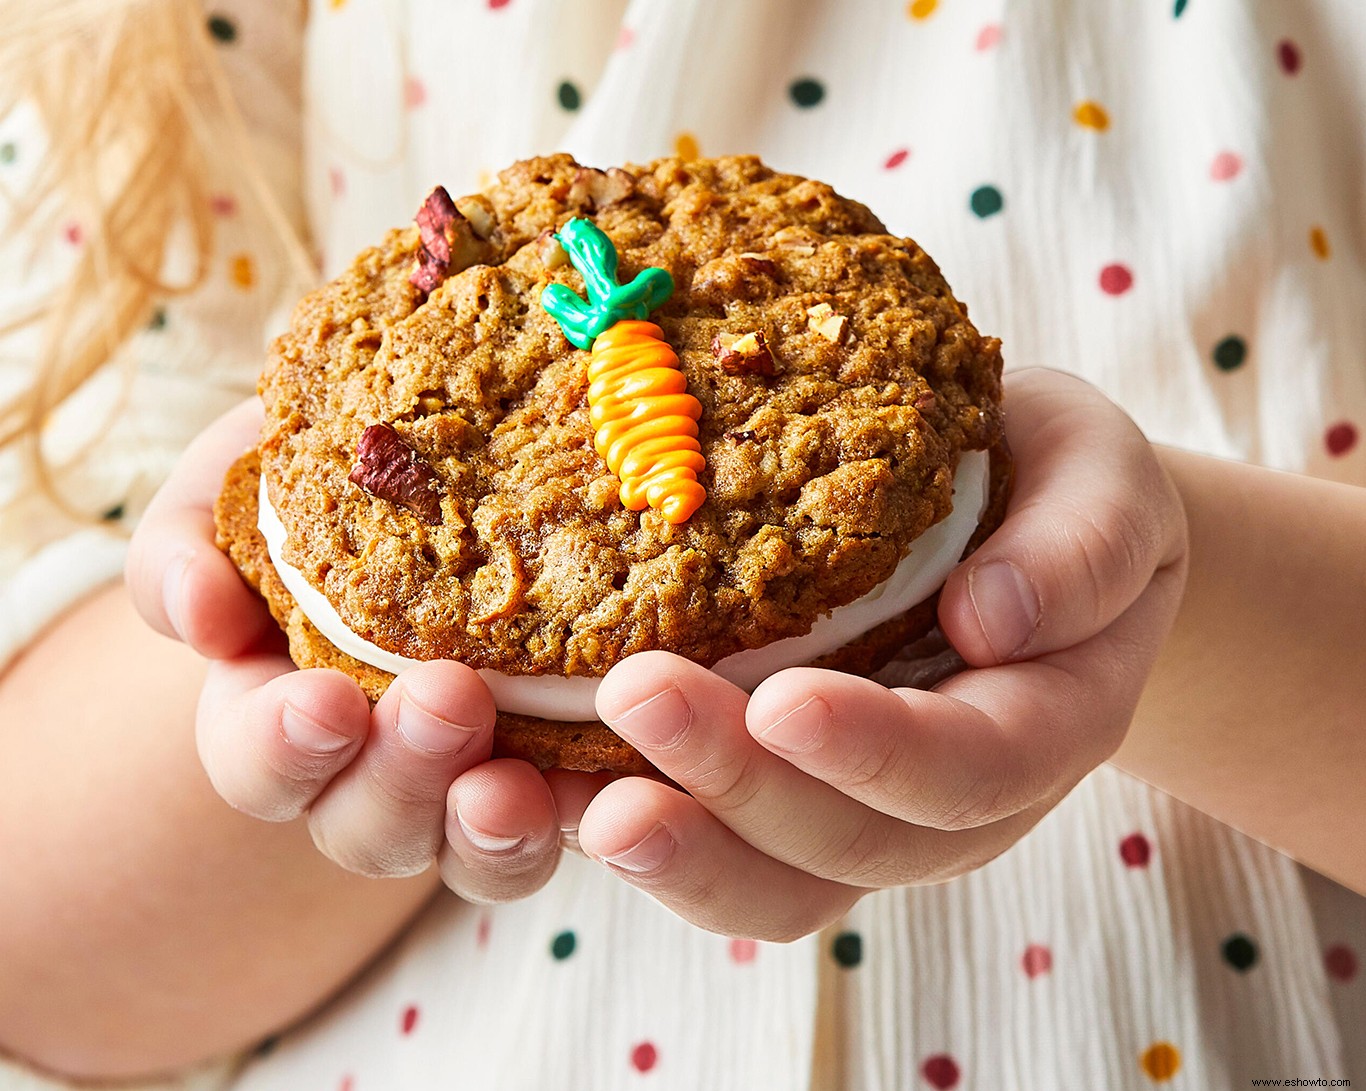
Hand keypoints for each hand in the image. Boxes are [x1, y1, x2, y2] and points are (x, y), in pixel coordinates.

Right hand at [126, 398, 579, 901]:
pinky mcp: (569, 770)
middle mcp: (375, 774)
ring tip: (520, 784)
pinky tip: (624, 780)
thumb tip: (198, 608)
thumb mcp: (243, 487)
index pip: (262, 761)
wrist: (460, 479)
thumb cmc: (326, 485)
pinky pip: (581, 823)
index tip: (323, 702)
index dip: (283, 749)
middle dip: (402, 777)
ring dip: (494, 829)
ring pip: (476, 855)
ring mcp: (474, 783)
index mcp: (283, 714)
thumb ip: (190, 545)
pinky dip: (597, 810)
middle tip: (448, 701)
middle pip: (368, 828)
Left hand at [575, 368, 1188, 939]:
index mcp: (1047, 720)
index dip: (880, 751)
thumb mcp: (1101, 480)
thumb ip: (1080, 546)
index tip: (784, 704)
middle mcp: (957, 798)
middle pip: (855, 843)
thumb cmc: (1061, 487)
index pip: (973, 765)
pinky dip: (648, 837)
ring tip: (578, 802)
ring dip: (683, 853)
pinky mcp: (796, 799)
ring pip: (781, 885)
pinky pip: (726, 855)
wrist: (1032, 526)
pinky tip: (558, 792)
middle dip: (741, 789)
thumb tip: (992, 621)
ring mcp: (872, 812)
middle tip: (633, 698)